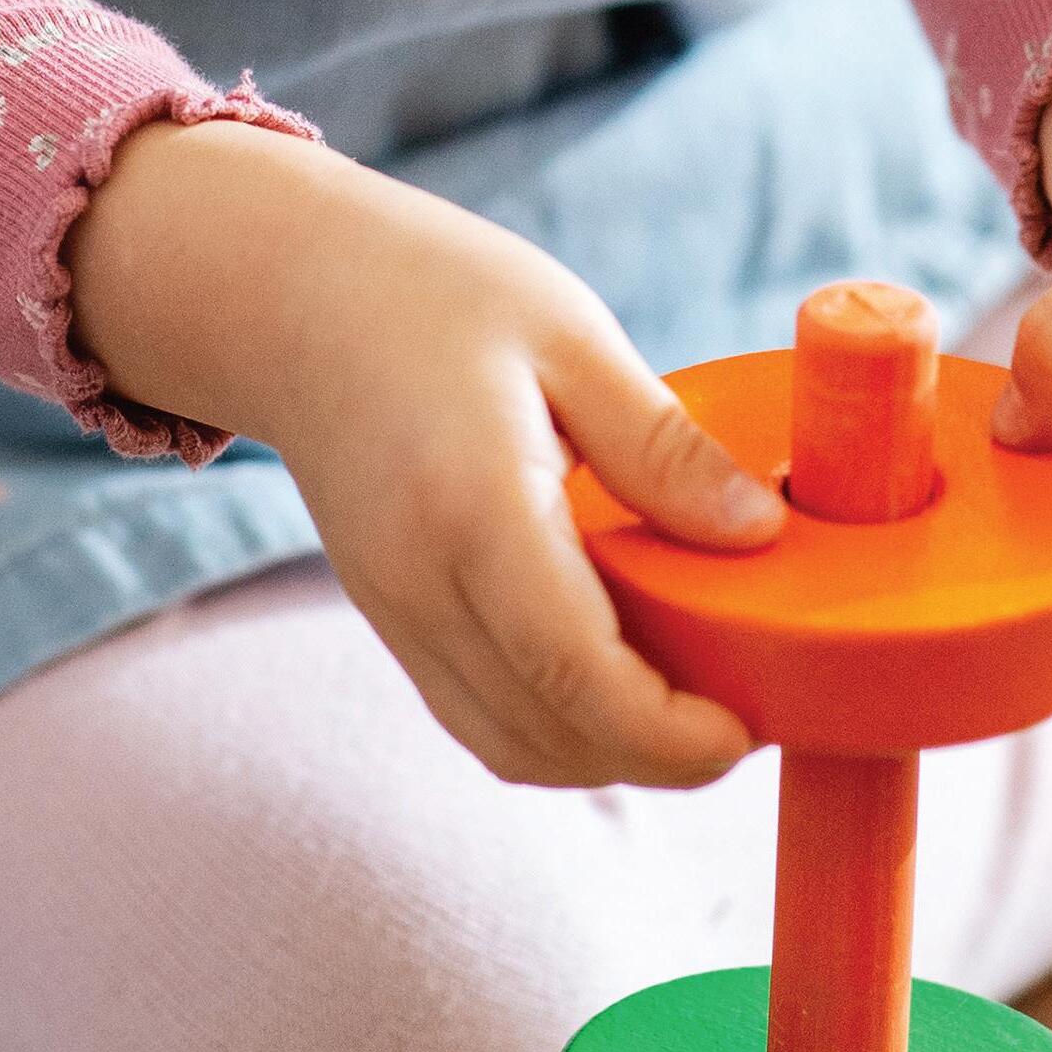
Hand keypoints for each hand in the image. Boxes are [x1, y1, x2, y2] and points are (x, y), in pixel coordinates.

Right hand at [71, 119, 782, 784]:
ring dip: (606, 756)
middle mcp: (419, 582)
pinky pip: (478, 716)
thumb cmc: (435, 293)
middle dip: (655, 757)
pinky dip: (556, 730)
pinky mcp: (389, 617)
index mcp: (472, 507)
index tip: (745, 730)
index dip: (666, 732)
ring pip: (508, 746)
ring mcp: (394, 611)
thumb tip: (761, 530)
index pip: (570, 670)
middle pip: (544, 734)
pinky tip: (618, 682)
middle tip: (747, 714)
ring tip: (693, 707)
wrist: (290, 296)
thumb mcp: (570, 336)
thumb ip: (661, 445)